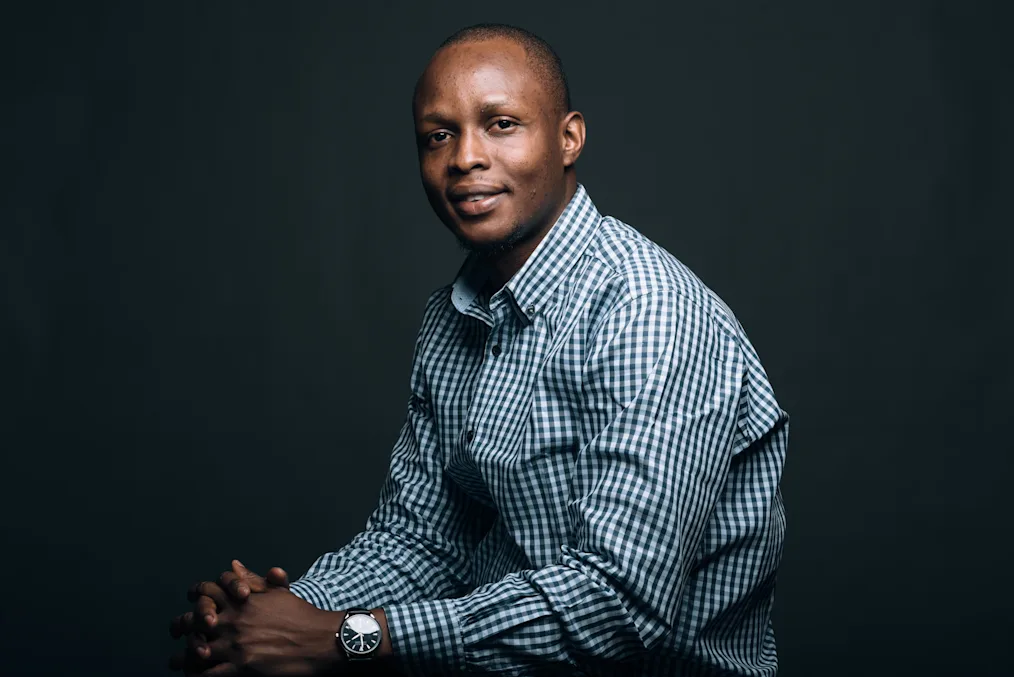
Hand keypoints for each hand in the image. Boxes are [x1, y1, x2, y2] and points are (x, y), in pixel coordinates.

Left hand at [175, 579, 342, 675]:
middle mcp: (234, 620)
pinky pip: (209, 675)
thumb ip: (253, 579)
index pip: (207, 592)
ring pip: (196, 651)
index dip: (194, 596)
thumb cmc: (301, 616)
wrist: (319, 640)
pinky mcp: (241, 668)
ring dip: (183, 657)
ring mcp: (235, 645)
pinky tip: (195, 676)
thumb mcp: (277, 592)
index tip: (190, 602)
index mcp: (242, 600)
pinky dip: (198, 676)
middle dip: (181, 626)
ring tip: (176, 661)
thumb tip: (233, 565)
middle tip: (175, 632)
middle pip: (194, 621)